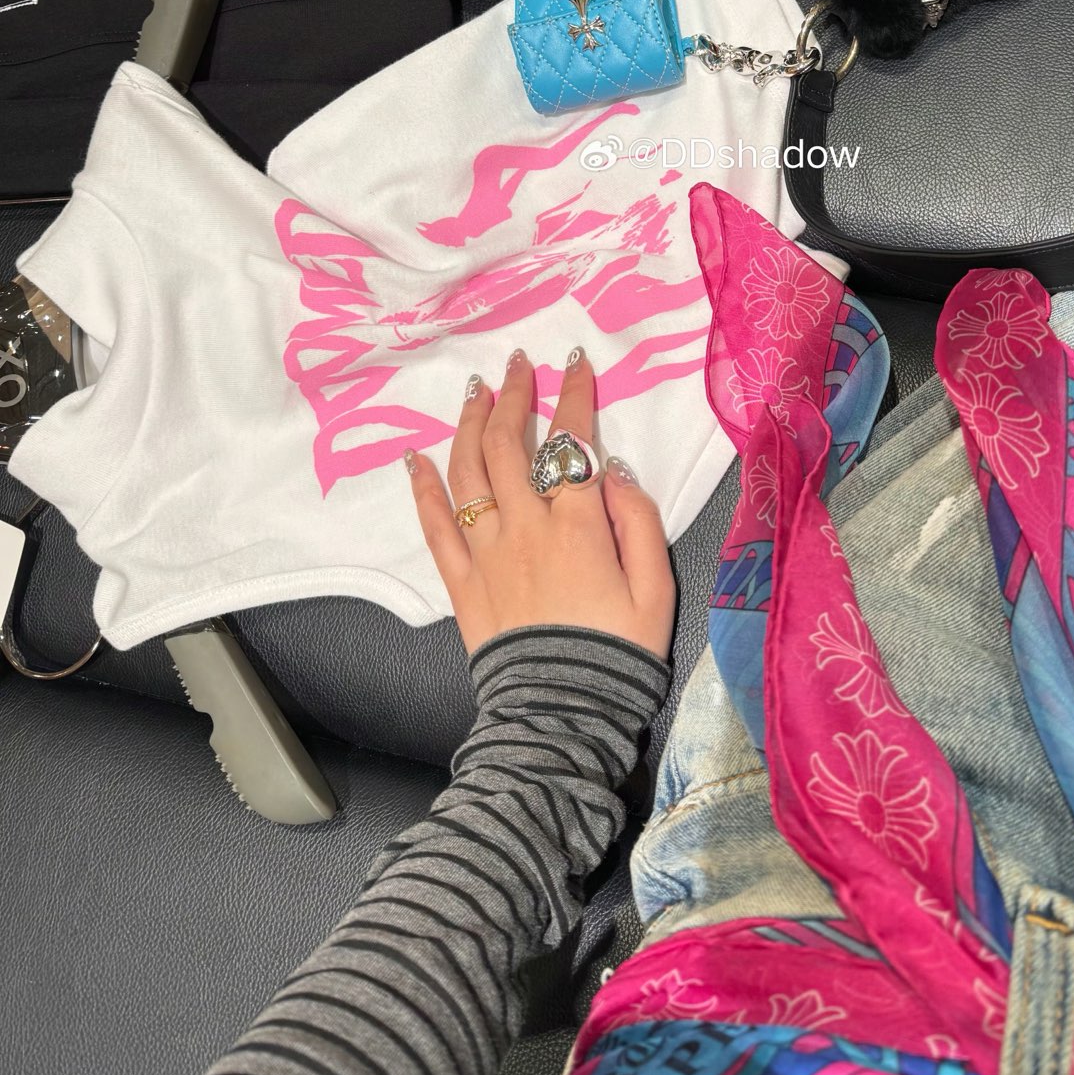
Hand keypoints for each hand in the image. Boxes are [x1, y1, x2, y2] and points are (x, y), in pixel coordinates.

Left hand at [407, 347, 675, 659]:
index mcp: (578, 524)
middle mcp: (526, 525)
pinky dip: (423, 486)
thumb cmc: (619, 651)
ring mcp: (487, 552)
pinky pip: (435, 525)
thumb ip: (639, 521)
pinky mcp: (461, 581)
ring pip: (470, 471)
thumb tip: (612, 470)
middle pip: (512, 444)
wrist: (563, 712)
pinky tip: (414, 457)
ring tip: (475, 391)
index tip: (576, 362)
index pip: (573, 442)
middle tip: (517, 364)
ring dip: (470, 423)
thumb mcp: (657, 588)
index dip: (575, 395)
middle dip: (515, 395)